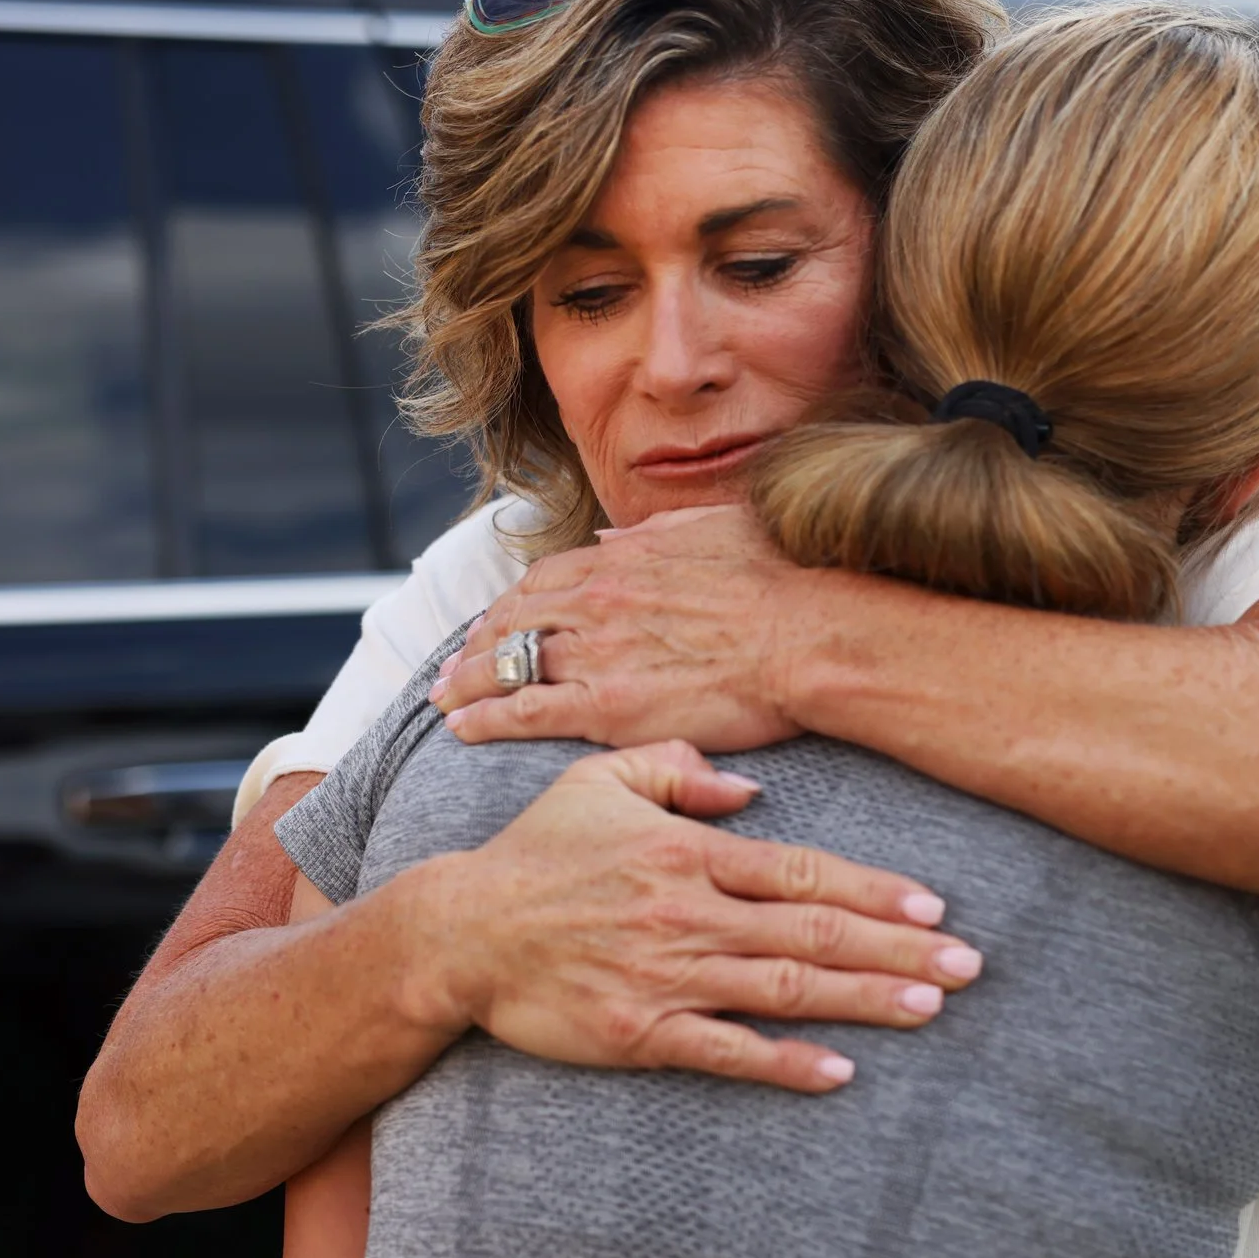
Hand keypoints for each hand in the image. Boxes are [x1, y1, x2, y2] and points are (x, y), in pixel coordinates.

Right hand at [398, 739, 981, 1093]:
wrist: (458, 932)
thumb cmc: (536, 854)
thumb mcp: (602, 782)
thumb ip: (679, 772)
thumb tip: (752, 791)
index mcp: (687, 853)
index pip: (801, 872)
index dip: (874, 891)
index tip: (935, 908)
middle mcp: (688, 914)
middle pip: (812, 934)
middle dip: (899, 950)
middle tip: (970, 967)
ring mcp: (665, 977)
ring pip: (783, 990)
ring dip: (863, 1001)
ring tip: (930, 1008)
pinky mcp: (638, 1034)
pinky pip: (725, 1052)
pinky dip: (784, 1063)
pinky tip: (839, 1072)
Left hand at [430, 506, 816, 749]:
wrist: (814, 636)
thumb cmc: (787, 583)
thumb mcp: (716, 530)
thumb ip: (656, 536)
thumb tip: (613, 543)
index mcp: (624, 560)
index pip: (544, 581)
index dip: (513, 604)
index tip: (497, 621)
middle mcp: (597, 600)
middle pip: (512, 620)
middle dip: (477, 643)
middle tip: (455, 665)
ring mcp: (596, 651)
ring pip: (506, 663)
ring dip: (467, 680)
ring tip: (444, 699)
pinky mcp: (606, 705)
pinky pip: (523, 711)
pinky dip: (484, 717)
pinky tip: (461, 728)